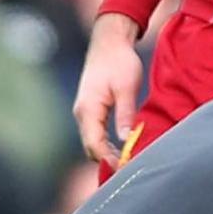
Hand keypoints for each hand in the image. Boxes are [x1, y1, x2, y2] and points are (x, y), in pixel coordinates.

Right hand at [73, 12, 144, 166]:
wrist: (110, 42)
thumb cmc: (120, 62)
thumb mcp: (127, 87)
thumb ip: (125, 114)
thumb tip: (126, 138)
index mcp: (88, 109)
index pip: (94, 144)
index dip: (108, 160)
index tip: (125, 169)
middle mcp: (82, 113)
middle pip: (90, 147)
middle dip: (107, 161)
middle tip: (130, 171)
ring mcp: (84, 112)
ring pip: (92, 142)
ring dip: (107, 154)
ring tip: (128, 163)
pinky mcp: (91, 110)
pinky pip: (95, 134)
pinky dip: (106, 144)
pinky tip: (122, 149)